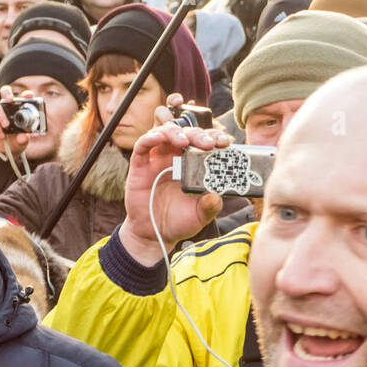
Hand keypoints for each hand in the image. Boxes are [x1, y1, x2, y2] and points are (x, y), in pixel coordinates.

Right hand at [0, 86, 32, 161]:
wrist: (6, 150)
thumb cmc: (17, 140)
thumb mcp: (23, 141)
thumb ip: (23, 139)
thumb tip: (23, 137)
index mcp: (19, 109)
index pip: (22, 97)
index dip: (25, 94)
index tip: (29, 95)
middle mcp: (8, 107)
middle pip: (5, 92)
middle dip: (7, 93)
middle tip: (10, 100)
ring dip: (0, 113)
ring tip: (6, 125)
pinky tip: (2, 135)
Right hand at [119, 92, 232, 266]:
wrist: (155, 235)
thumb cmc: (179, 222)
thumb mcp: (200, 215)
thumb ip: (211, 206)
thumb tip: (216, 195)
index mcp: (194, 165)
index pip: (205, 143)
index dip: (215, 138)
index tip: (225, 142)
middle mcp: (176, 158)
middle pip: (188, 134)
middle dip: (199, 135)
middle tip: (208, 143)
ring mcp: (158, 159)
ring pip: (166, 133)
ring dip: (176, 132)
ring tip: (184, 141)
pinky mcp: (140, 165)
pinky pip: (143, 144)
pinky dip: (150, 137)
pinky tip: (159, 137)